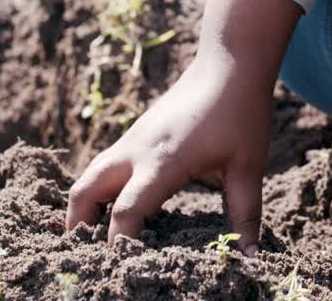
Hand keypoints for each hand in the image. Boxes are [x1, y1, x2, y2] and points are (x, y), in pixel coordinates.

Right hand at [65, 0, 299, 256]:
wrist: (229, 63)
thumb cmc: (241, 113)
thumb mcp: (248, 168)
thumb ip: (245, 215)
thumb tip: (251, 257)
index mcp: (164, 161)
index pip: (126, 211)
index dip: (119, 243)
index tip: (123, 268)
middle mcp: (138, 150)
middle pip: (87, 190)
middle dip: (79, 225)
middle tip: (86, 254)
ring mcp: (133, 139)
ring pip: (90, 174)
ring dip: (85, 205)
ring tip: (93, 236)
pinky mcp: (136, 133)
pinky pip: (105, 164)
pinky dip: (99, 188)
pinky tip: (114, 206)